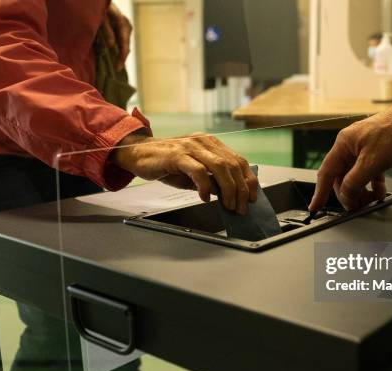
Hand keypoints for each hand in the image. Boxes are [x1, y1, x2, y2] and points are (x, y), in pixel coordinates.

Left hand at [101, 3, 132, 70]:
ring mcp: (126, 26)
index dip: (122, 57)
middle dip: (122, 57)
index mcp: (123, 23)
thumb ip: (107, 31)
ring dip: (121, 53)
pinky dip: (119, 48)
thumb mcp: (100, 18)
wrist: (101, 2)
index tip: (118, 67)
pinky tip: (115, 54)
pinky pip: (123, 40)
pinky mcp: (122, 27)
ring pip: (125, 43)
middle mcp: (127, 25)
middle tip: (117, 68)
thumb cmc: (99, 7)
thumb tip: (112, 46)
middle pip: (126, 45)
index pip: (124, 44)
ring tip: (116, 63)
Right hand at [112, 133, 258, 213]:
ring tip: (228, 205)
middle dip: (240, 189)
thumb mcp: (194, 172)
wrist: (138, 154)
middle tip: (241, 207)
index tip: (252, 197)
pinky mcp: (177, 155)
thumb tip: (229, 194)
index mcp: (211, 144)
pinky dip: (205, 186)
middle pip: (232, 165)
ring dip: (228, 189)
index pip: (238, 160)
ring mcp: (191, 147)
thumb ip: (211, 180)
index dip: (248, 179)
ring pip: (220, 167)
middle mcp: (203, 142)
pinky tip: (205, 198)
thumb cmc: (166, 163)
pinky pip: (198, 171)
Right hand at [309, 89, 391, 211]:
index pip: (326, 173)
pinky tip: (379, 191)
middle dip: (348, 193)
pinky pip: (369, 172)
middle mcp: (351, 145)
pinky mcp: (377, 151)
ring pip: (356, 175)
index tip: (316, 207)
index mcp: (343, 144)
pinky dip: (373, 183)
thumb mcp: (372, 163)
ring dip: (361, 190)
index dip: (319, 192)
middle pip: (341, 177)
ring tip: (370, 200)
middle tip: (356, 207)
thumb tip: (345, 196)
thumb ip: (355, 182)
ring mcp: (364, 148)